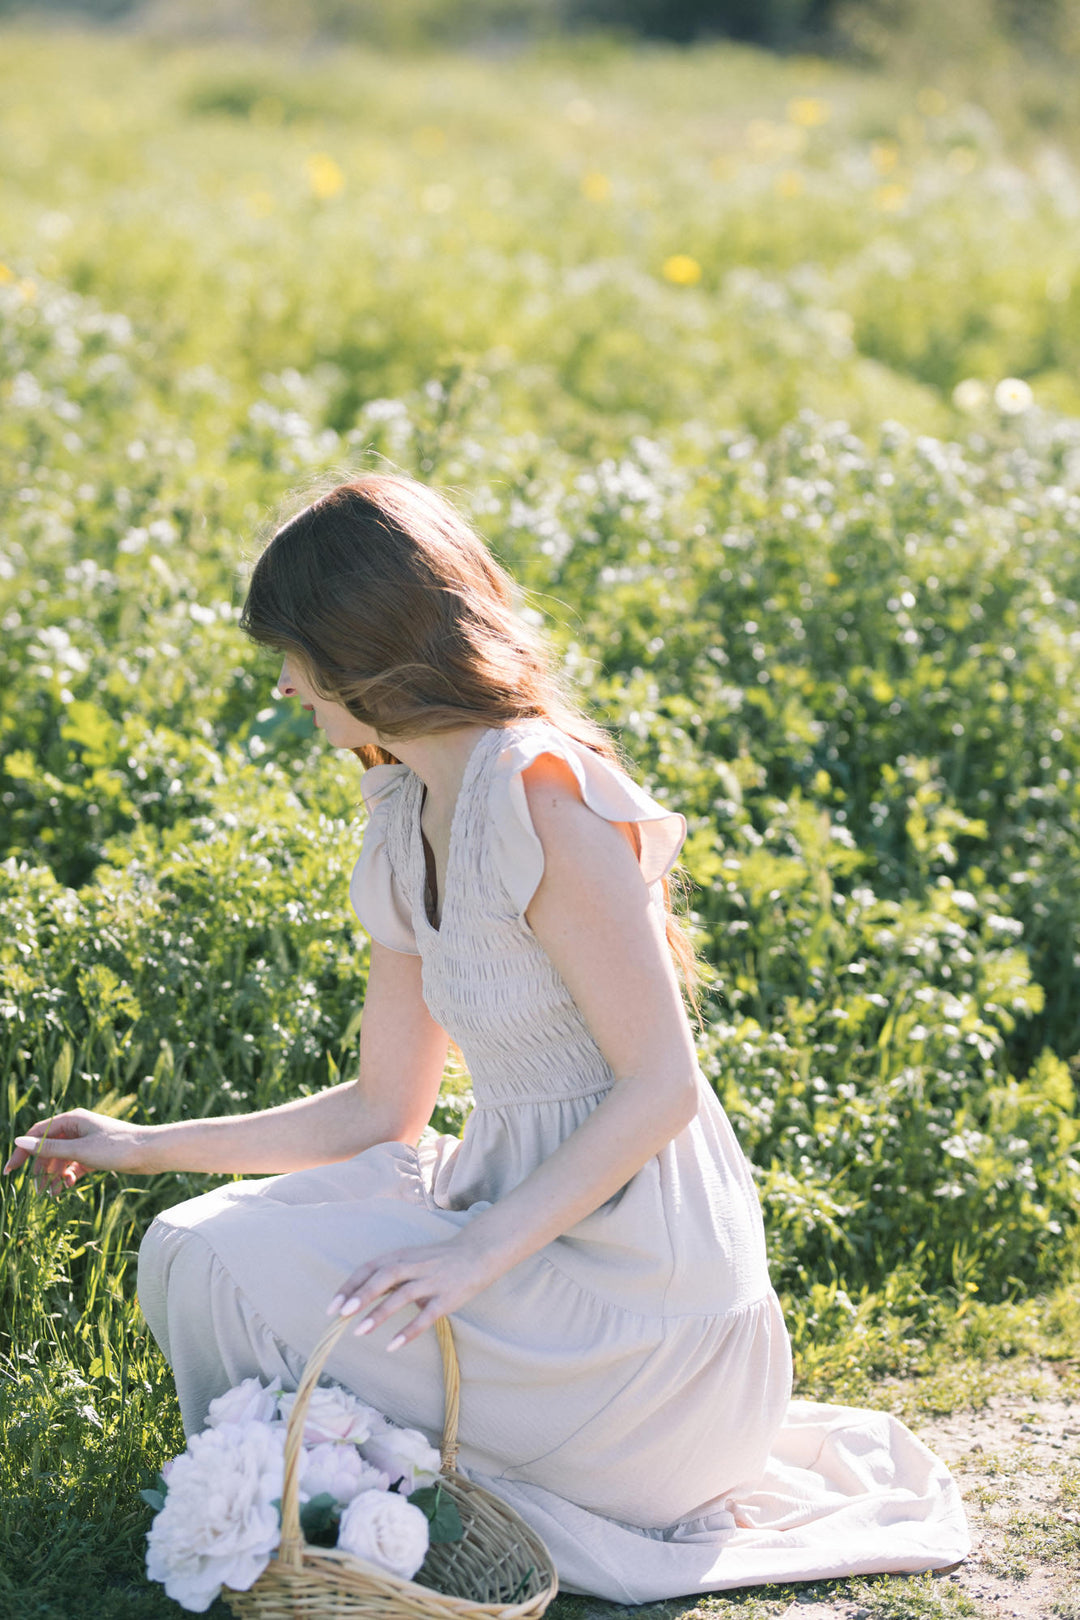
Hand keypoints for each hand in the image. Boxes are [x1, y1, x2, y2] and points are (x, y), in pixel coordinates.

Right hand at [3, 1109, 147, 1196]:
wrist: (152, 1153)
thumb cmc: (117, 1147)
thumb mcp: (80, 1150)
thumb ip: (49, 1149)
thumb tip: (19, 1142)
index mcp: (72, 1120)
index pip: (37, 1133)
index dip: (23, 1151)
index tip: (10, 1172)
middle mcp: (78, 1128)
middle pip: (48, 1148)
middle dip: (41, 1169)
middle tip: (37, 1191)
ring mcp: (87, 1141)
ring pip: (61, 1159)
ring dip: (54, 1175)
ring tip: (53, 1194)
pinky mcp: (96, 1154)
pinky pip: (74, 1165)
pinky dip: (68, 1176)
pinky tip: (67, 1188)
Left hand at [326, 1232, 501, 1353]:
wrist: (478, 1252)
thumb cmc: (438, 1260)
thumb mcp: (411, 1260)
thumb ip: (389, 1276)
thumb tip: (361, 1299)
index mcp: (402, 1255)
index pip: (370, 1268)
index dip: (350, 1286)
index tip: (332, 1306)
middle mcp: (415, 1265)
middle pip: (384, 1277)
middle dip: (361, 1295)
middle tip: (341, 1315)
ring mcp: (432, 1281)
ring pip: (402, 1295)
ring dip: (380, 1313)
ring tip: (360, 1332)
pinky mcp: (448, 1297)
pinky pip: (426, 1316)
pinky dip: (408, 1330)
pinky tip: (392, 1344)